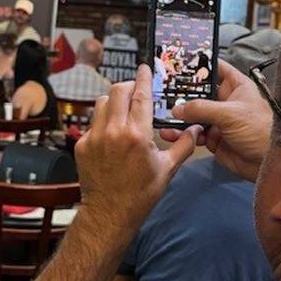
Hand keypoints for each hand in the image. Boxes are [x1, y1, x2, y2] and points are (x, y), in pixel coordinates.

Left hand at [76, 64, 199, 227]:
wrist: (110, 213)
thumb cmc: (141, 194)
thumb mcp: (167, 170)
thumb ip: (184, 146)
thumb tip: (197, 130)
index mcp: (137, 135)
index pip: (141, 95)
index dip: (144, 77)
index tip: (145, 68)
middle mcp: (114, 131)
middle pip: (118, 90)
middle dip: (129, 86)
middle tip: (137, 90)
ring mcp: (95, 137)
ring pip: (103, 102)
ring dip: (115, 101)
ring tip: (124, 111)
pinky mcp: (83, 145)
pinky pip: (93, 122)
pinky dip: (104, 120)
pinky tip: (113, 133)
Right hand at [161, 61, 271, 181]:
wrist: (268, 162)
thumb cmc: (259, 130)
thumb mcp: (230, 113)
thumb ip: (201, 109)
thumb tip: (177, 109)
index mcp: (236, 86)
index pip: (216, 68)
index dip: (200, 64)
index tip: (179, 63)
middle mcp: (226, 101)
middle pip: (200, 92)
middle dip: (182, 93)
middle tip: (161, 91)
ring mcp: (218, 120)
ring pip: (193, 114)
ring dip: (178, 116)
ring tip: (161, 114)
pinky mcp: (213, 138)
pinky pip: (193, 133)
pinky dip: (181, 134)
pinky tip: (170, 133)